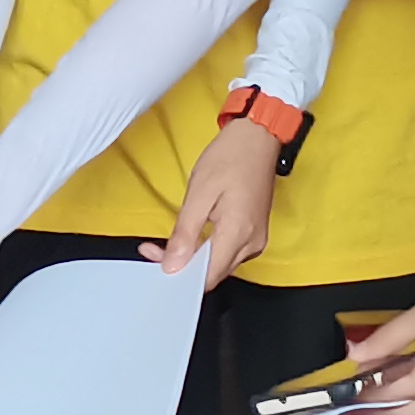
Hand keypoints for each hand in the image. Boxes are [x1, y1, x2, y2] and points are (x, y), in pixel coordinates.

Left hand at [145, 116, 281, 286]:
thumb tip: (172, 265)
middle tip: (155, 248)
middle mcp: (252, 243)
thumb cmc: (231, 157)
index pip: (206, 276)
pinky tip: (191, 237)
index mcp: (238, 233)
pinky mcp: (254, 234)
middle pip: (212, 273)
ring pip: (219, 264)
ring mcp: (256, 240)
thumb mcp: (199, 191)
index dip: (179, 275)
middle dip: (182, 266)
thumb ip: (186, 233)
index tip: (156, 260)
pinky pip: (227, 252)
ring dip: (193, 258)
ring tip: (170, 241)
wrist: (258, 137)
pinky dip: (207, 250)